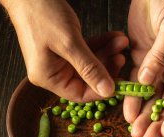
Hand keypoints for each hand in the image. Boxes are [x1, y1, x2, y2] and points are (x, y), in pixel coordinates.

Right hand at [1, 0, 127, 101]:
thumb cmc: (42, 14)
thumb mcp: (69, 43)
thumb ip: (90, 68)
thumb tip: (107, 91)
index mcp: (48, 77)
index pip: (79, 94)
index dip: (101, 90)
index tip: (120, 81)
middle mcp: (52, 72)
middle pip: (86, 79)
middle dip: (106, 67)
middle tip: (122, 56)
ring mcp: (58, 60)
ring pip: (89, 63)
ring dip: (106, 53)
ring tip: (121, 42)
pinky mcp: (63, 47)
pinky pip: (85, 51)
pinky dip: (99, 44)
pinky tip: (112, 37)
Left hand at [125, 0, 163, 136]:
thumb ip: (163, 55)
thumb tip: (147, 81)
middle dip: (156, 122)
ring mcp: (159, 65)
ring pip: (151, 96)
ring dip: (143, 114)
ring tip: (134, 132)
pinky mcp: (141, 59)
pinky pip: (136, 83)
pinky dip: (132, 97)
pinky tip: (127, 112)